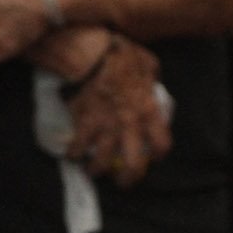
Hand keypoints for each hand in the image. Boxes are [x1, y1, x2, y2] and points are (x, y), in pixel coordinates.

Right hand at [65, 36, 171, 186]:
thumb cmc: (125, 55)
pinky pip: (77, 145)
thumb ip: (152, 78)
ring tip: (93, 171)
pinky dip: (72, 152)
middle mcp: (130, 126)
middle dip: (127, 179)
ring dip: (96, 170)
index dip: (158, 154)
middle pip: (133, 165)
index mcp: (149, 113)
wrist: (97, 51)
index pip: (161, 145)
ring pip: (101, 161)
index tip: (153, 155)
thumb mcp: (149, 65)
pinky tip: (71, 154)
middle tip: (122, 181)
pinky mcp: (84, 121)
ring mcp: (106, 126)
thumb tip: (152, 80)